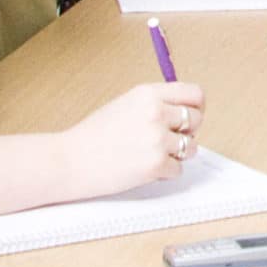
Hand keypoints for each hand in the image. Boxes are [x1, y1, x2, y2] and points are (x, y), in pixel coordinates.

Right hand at [61, 81, 205, 196]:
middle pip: (197, 120)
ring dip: (176, 154)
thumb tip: (187, 110)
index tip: (190, 117)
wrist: (69, 161)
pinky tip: (142, 168)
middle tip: (166, 140)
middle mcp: (157, 113)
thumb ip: (156, 104)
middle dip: (187, 132)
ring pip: (191, 147)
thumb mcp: (125, 105)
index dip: (197, 107)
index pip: (195, 94)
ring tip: (149, 155)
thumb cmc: (93, 135)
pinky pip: (178, 169)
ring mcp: (158, 139)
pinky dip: (164, 172)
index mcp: (149, 94)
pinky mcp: (156, 164)